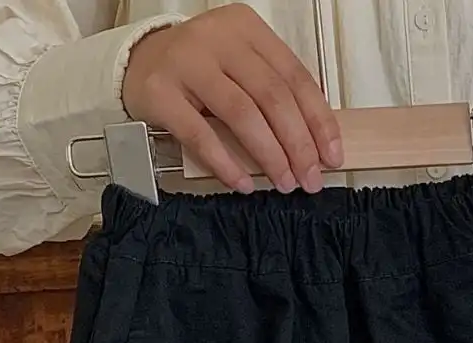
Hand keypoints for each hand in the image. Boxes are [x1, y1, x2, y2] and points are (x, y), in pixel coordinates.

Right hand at [122, 4, 342, 194]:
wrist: (140, 63)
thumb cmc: (204, 72)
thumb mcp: (244, 69)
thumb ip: (277, 95)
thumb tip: (317, 146)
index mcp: (247, 29)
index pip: (295, 78)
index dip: (319, 121)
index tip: (332, 156)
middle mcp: (218, 38)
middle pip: (272, 97)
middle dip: (298, 145)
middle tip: (310, 179)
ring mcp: (186, 62)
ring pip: (242, 114)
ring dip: (269, 156)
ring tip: (285, 183)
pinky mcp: (160, 91)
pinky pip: (200, 135)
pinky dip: (226, 163)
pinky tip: (243, 184)